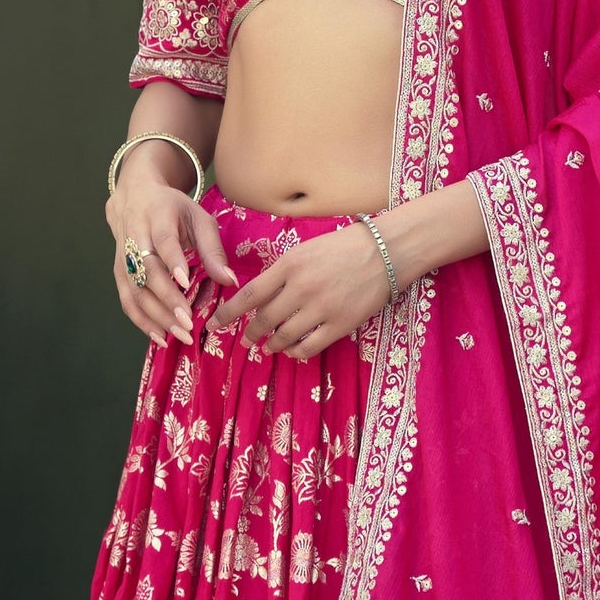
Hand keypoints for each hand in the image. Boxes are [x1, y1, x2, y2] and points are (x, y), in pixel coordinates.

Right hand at [106, 160, 235, 345]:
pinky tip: (161, 336)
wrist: (134, 195)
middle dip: (167, 299)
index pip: (163, 240)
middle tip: (188, 322)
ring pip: (134, 290)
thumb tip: (230, 281)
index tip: (185, 281)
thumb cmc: (173, 209)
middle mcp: (134, 236)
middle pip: (146, 271)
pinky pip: (127, 300)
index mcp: (157, 216)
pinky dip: (142, 321)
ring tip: (180, 334)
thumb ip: (213, 249)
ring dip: (156, 316)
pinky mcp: (119, 272)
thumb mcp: (198, 218)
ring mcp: (122, 256)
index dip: (172, 260)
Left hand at [209, 217, 396, 358]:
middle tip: (246, 340)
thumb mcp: (304, 250)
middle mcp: (301, 288)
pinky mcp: (340, 325)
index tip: (215, 323)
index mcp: (289, 265)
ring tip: (270, 346)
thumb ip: (281, 272)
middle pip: (264, 320)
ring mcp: (321, 308)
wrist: (384, 252)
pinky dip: (296, 352)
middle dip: (251, 333)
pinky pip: (309, 347)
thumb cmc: (342, 247)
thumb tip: (259, 298)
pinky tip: (293, 350)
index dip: (228, 313)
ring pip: (284, 336)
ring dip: (273, 344)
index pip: (249, 294)